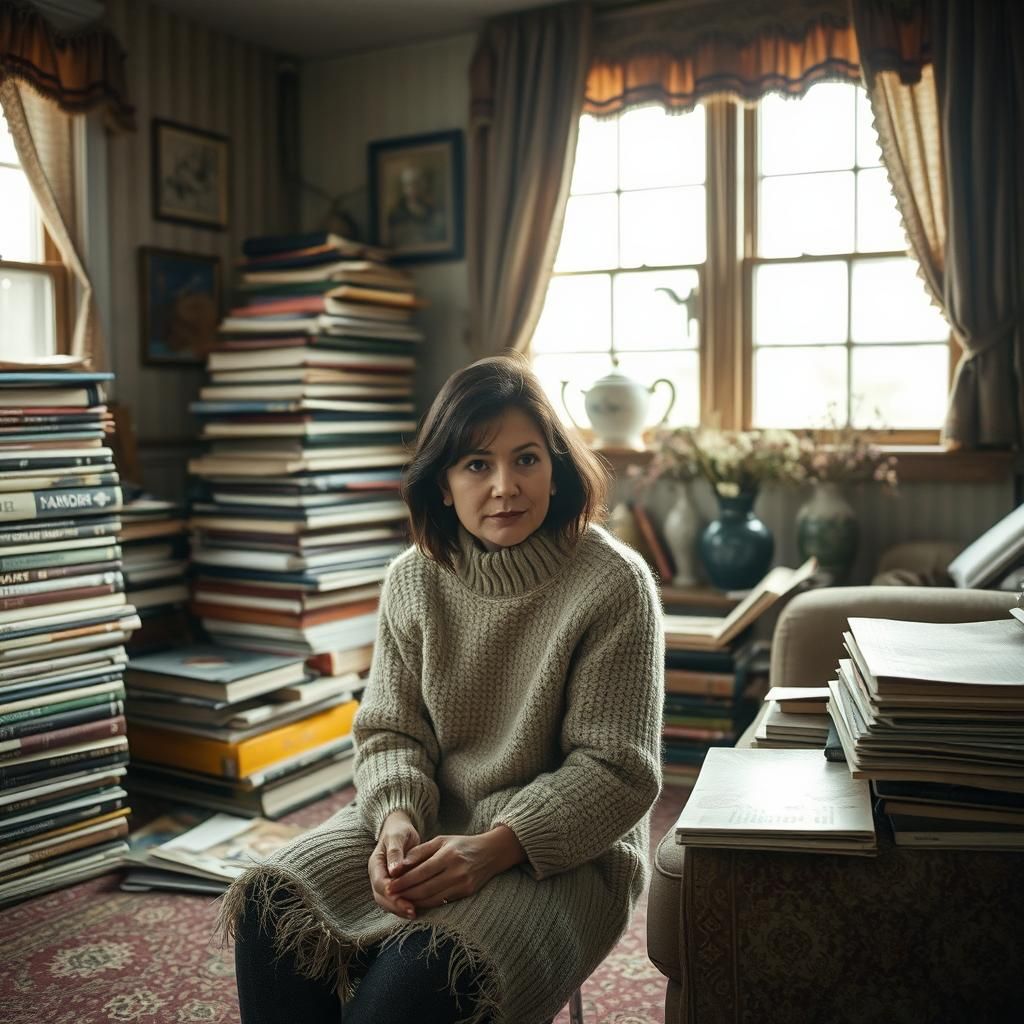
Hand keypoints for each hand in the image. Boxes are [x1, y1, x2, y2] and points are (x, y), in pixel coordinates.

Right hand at [368, 811, 419, 918]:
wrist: (398, 830)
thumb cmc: (398, 832)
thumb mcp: (397, 837)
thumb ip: (395, 853)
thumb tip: (394, 871)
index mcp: (375, 864)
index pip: (380, 884)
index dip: (392, 895)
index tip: (405, 901)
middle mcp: (377, 875)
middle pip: (381, 897)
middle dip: (396, 906)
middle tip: (412, 912)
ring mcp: (383, 881)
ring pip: (386, 902)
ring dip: (398, 909)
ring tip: (414, 914)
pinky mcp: (392, 885)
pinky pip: (394, 899)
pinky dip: (402, 906)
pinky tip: (416, 909)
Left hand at [387, 826, 525, 909]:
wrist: (492, 852)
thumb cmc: (461, 844)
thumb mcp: (441, 840)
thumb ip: (420, 852)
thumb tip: (399, 865)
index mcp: (448, 855)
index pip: (420, 872)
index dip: (403, 881)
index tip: (388, 886)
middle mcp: (456, 871)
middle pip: (425, 887)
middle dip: (405, 894)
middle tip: (389, 897)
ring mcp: (463, 884)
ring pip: (433, 898)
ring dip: (414, 902)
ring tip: (399, 901)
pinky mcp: (467, 893)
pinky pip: (442, 902)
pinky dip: (427, 904)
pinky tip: (416, 903)